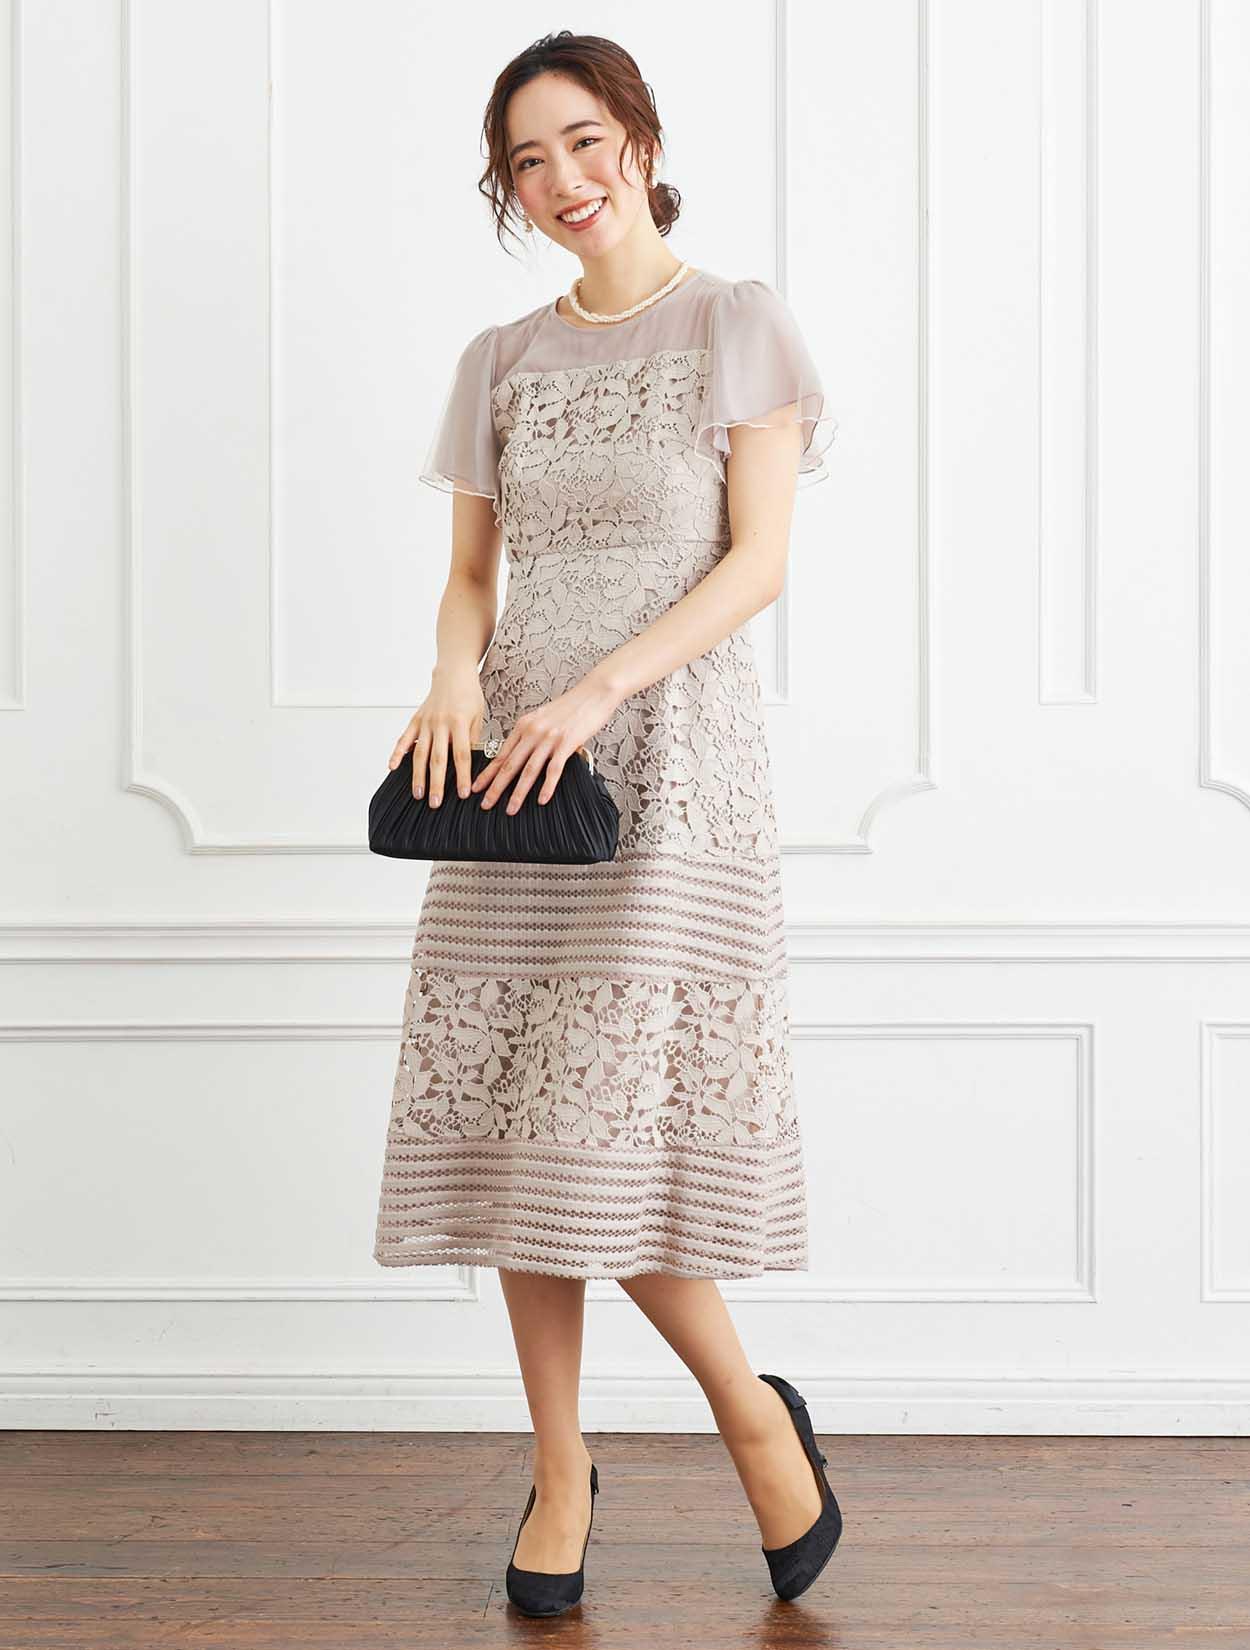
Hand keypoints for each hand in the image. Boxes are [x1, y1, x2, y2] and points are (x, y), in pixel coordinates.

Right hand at [388, 671, 487, 806]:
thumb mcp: (478, 716)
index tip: (464, 794)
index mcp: (460, 722)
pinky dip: (397, 753)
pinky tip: (392, 767)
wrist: (453, 672)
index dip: (462, 776)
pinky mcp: (416, 720)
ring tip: (418, 794)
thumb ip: (474, 740)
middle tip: (435, 803)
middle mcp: (440, 723)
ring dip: (418, 776)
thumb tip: (470, 765)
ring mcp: (426, 722)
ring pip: (420, 753)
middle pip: (438, 758)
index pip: (462, 755)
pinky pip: (404, 739)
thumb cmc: (469, 695)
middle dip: (437, 783)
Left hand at [471, 678, 621, 813]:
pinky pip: (554, 769)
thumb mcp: (542, 718)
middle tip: (485, 804)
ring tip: (511, 809)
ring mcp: (549, 737)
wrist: (594, 693)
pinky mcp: (567, 742)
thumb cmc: (570, 707)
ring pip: (529, 770)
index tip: (477, 788)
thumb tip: (522, 755)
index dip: (487, 773)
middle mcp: (532, 731)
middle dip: (495, 788)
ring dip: (518, 793)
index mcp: (523, 725)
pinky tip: (541, 800)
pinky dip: (547, 786)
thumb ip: (530, 735)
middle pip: (510, 765)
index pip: (500, 754)